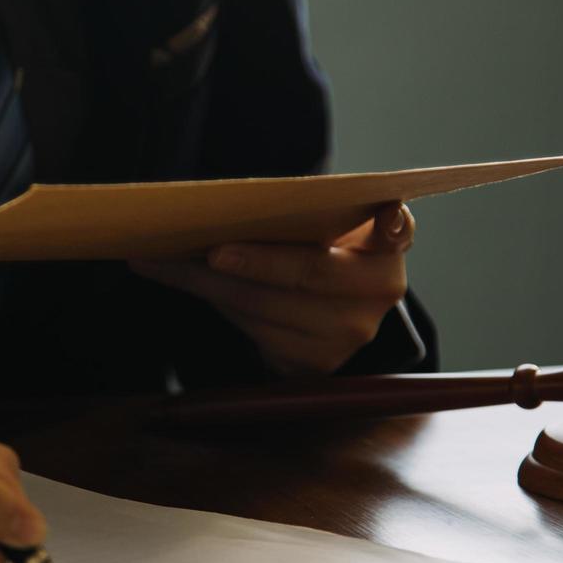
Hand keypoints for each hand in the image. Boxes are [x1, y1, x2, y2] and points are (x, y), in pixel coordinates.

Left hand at [130, 201, 414, 375]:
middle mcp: (380, 290)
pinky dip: (212, 302)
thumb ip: (310, 210)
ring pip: (269, 306)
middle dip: (256, 261)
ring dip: (209, 282)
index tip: (387, 215)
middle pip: (311, 271)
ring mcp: (351, 333)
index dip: (393, 223)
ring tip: (162, 258)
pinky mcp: (317, 364)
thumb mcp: (325, 227)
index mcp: (388, 244)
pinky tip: (180, 278)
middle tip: (211, 251)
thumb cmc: (315, 248)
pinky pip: (254, 331)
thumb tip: (234, 199)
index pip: (400, 229)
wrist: (321, 311)